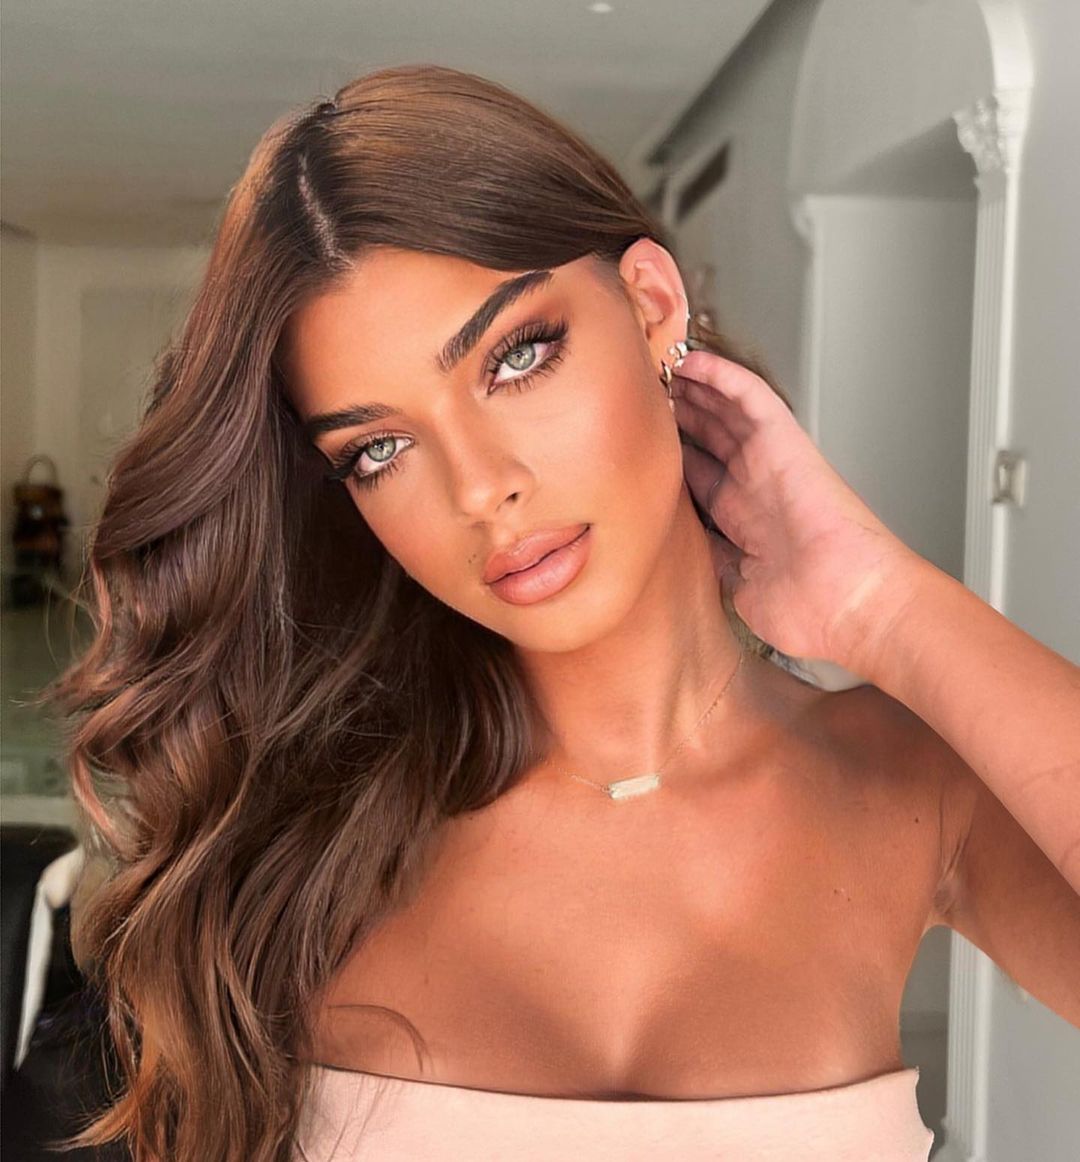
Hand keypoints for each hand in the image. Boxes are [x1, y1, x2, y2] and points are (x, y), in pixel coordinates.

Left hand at [671, 349, 926, 668]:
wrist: (847, 601)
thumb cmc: (806, 608)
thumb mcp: (738, 586)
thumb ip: (713, 560)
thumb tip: (683, 551)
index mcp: (742, 522)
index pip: (700, 478)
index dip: (672, 460)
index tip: (642, 448)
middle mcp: (752, 488)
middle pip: (708, 442)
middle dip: (678, 420)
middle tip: (645, 399)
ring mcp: (767, 463)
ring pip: (723, 413)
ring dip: (693, 392)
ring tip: (662, 371)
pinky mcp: (782, 441)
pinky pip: (749, 398)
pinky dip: (721, 377)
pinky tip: (692, 361)